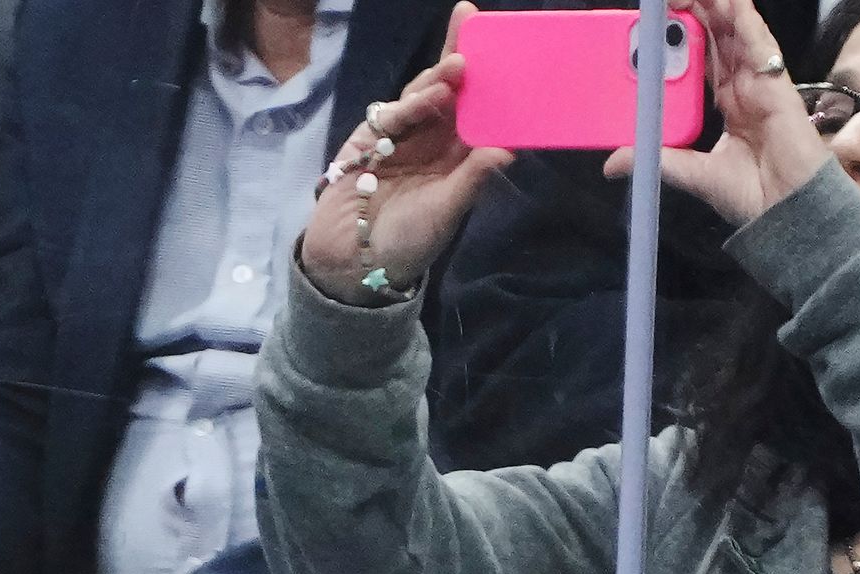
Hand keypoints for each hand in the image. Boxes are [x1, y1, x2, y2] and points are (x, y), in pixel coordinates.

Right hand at [298, 11, 515, 304]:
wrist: (351, 262)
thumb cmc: (407, 242)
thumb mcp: (446, 211)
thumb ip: (473, 178)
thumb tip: (509, 149)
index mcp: (457, 154)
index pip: (478, 108)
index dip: (490, 78)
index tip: (509, 47)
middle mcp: (432, 139)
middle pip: (450, 89)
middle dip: (460, 54)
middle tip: (472, 20)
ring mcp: (400, 136)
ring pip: (422, 95)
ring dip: (438, 77)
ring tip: (459, 65)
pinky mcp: (368, 140)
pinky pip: (392, 115)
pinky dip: (411, 103)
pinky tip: (431, 95)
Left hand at [624, 0, 825, 227]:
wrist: (786, 211)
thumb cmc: (749, 195)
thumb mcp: (690, 174)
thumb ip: (656, 160)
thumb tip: (612, 163)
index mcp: (728, 104)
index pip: (705, 59)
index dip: (689, 35)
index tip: (666, 16)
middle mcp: (744, 88)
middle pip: (722, 39)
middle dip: (702, 11)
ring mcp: (761, 84)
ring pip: (739, 35)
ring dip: (720, 8)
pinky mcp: (777, 86)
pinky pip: (760, 47)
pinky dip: (745, 23)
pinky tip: (732, 3)